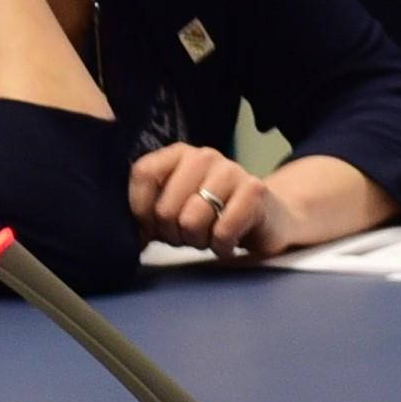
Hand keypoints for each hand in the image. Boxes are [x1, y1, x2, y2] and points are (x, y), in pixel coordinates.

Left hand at [130, 138, 290, 257]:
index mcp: (180, 154)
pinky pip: (222, 232)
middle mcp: (204, 156)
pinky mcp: (254, 191)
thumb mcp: (176, 211)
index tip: (154, 228)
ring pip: (192, 220)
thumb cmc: (214, 216)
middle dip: (174, 234)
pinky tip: (230, 241)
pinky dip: (222, 247)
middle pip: (165, 207)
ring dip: (198, 241)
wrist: (269, 218)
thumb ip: (149, 216)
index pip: (144, 174)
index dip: (141, 210)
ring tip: (210, 236)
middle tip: (190, 235)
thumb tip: (131, 238)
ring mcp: (231, 170)